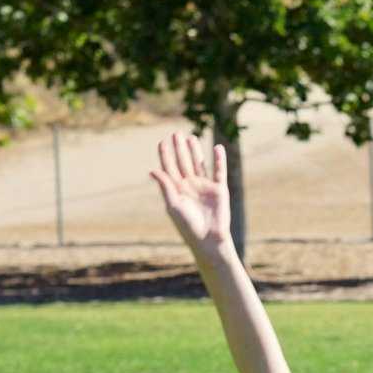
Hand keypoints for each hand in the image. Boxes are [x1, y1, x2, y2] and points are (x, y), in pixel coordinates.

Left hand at [150, 130, 231, 253]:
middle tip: (176, 133)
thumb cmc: (188, 225)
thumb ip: (165, 186)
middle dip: (179, 148)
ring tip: (191, 137)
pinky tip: (217, 147)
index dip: (166, 154)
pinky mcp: (219, 190)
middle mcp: (190, 185)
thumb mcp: (173, 205)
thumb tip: (153, 170)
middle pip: (183, 162)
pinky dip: (219, 160)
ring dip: (196, 151)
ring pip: (200, 164)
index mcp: (177, 189)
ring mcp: (205, 186)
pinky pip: (219, 171)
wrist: (208, 239)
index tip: (163, 141)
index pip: (170, 167)